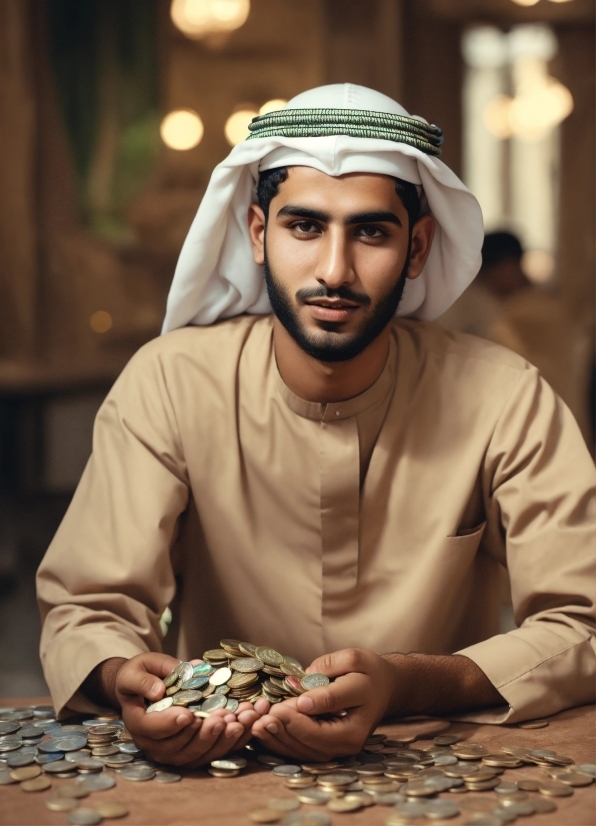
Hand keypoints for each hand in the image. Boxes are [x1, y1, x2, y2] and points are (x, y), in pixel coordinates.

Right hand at [110, 653, 269, 766]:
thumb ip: (143, 679)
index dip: (170, 725)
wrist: (147, 686)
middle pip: (180, 748)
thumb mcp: (136, 670)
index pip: (153, 730)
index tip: (189, 714)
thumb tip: (158, 691)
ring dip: (224, 739)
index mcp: (139, 724)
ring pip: (200, 753)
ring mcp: (176, 751)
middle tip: (224, 717)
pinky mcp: (196, 749)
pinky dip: (234, 739)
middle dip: (205, 734)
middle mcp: (156, 745)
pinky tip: (249, 722)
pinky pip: (215, 750)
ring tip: (242, 719)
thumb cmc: (140, 675)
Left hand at [251, 648, 395, 760]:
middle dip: (284, 730)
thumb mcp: (353, 660)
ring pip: (305, 751)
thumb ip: (328, 670)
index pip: (325, 721)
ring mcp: (339, 750)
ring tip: (257, 725)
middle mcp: (350, 742)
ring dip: (278, 740)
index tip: (279, 705)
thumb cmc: (367, 671)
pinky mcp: (328, 750)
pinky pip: (303, 751)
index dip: (299, 715)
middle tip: (261, 717)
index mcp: (358, 721)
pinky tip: (265, 732)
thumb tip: (302, 692)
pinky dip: (282, 744)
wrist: (382, 688)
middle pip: (312, 742)